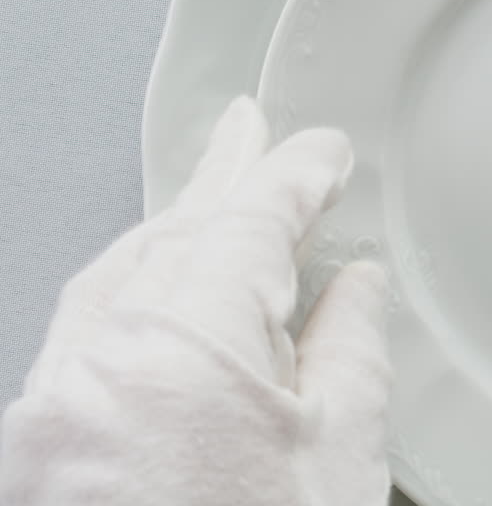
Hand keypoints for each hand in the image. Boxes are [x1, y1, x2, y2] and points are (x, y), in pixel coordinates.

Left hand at [0, 98, 390, 505]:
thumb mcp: (342, 459)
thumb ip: (351, 352)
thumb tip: (355, 290)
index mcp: (185, 353)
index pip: (248, 224)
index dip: (294, 175)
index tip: (322, 154)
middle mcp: (96, 372)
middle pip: (168, 239)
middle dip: (220, 182)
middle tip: (251, 137)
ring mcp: (50, 415)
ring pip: (112, 285)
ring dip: (169, 234)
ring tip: (210, 204)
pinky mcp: (32, 457)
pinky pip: (80, 340)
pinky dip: (128, 300)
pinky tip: (161, 298)